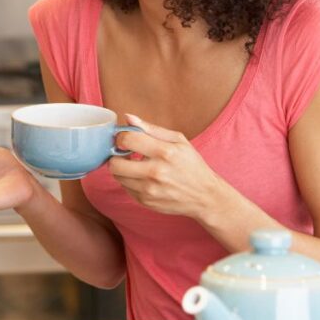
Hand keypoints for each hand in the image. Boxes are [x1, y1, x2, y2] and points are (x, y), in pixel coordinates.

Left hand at [107, 113, 226, 218]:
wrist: (204, 196)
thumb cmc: (191, 165)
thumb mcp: (178, 140)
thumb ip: (151, 128)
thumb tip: (128, 118)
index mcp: (164, 152)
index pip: (127, 140)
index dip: (121, 136)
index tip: (125, 138)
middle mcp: (155, 172)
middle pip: (115, 163)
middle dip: (116, 155)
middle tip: (125, 153)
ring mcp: (149, 190)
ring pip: (117, 176)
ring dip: (122, 168)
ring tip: (135, 165)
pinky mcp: (145, 201)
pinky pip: (125, 188)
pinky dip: (129, 181)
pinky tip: (142, 177)